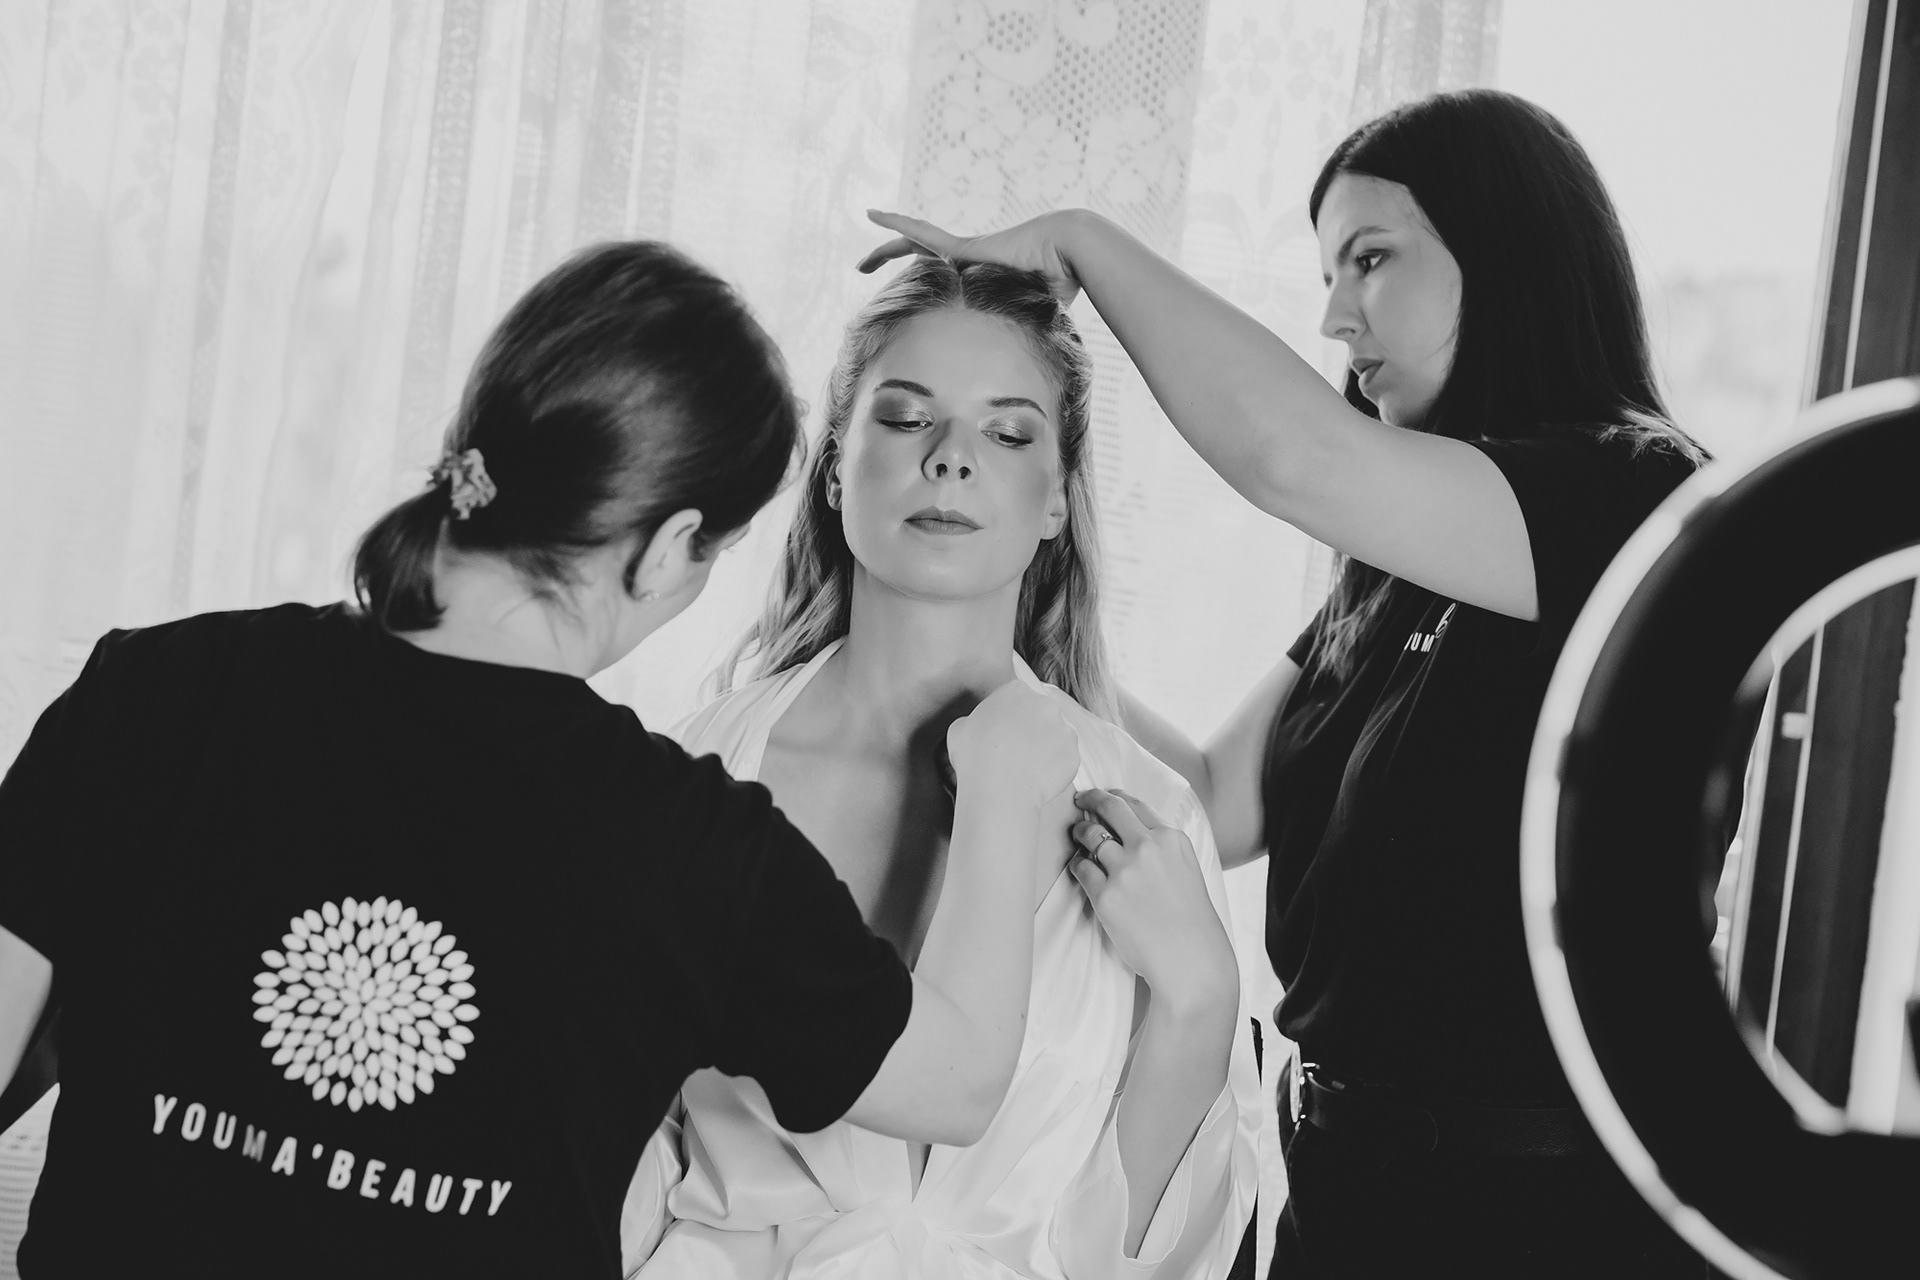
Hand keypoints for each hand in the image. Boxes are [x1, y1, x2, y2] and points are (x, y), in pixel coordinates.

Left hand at [857, 209, 1087, 306]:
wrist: (1071, 254)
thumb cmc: (1062, 284)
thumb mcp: (1034, 312)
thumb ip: (1024, 328)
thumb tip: (1029, 359)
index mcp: (977, 274)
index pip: (939, 271)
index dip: (917, 274)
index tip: (901, 286)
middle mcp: (966, 259)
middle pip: (915, 254)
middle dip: (886, 259)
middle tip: (861, 269)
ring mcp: (963, 251)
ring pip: (911, 243)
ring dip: (882, 251)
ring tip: (858, 263)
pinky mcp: (963, 247)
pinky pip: (921, 234)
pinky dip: (896, 223)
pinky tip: (872, 215)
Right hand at [947, 682, 1080, 812]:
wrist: (999, 789)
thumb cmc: (975, 758)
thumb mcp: (959, 729)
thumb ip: (974, 719)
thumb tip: (979, 727)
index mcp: (1015, 691)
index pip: (1015, 697)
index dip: (1008, 716)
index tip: (1003, 732)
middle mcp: (1044, 704)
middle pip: (1040, 713)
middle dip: (1031, 729)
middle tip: (1016, 751)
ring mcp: (1063, 728)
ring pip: (1056, 735)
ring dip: (1045, 747)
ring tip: (1027, 767)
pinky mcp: (1074, 753)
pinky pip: (1065, 758)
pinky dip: (1055, 767)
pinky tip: (1037, 778)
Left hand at [1069, 789, 1237, 1009]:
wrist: (1190, 959)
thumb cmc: (1189, 920)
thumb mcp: (1186, 869)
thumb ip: (1161, 847)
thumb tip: (1128, 830)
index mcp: (1171, 838)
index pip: (1135, 804)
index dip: (1112, 796)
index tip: (1100, 796)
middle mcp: (1148, 848)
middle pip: (1109, 809)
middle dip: (1089, 800)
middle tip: (1079, 801)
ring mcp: (1125, 871)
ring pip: (1089, 836)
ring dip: (1079, 833)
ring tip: (1077, 836)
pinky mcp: (1106, 895)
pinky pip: (1080, 867)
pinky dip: (1077, 864)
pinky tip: (1080, 867)